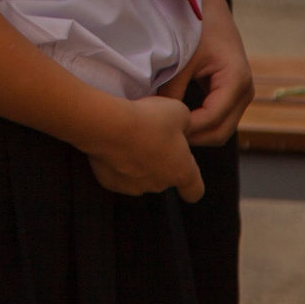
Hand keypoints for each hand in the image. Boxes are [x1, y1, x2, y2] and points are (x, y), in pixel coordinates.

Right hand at [84, 93, 203, 198]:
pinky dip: (116, 162)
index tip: (187, 174)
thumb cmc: (147, 120)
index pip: (195, 191)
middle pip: (164, 177)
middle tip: (152, 137)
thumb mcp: (179, 112)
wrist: (110, 127)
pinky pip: (117, 173)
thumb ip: (185, 124)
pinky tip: (114, 144)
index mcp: (181, 172)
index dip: (193, 184)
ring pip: (140, 176)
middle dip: (160, 161)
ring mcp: (133, 186)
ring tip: (130, 139)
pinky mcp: (110, 182)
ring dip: (138, 162)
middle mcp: (159, 184)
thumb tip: (180, 128)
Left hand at [163, 0, 254, 147]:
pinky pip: (219, 120)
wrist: (210, 10)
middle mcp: (245, 91)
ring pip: (220, 129)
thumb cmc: (196, 28)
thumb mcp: (182, 59)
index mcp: (236, 80)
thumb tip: (157, 121)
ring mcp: (242, 95)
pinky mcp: (234, 95)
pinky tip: (177, 122)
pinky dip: (200, 125)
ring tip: (167, 131)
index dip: (187, 128)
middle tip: (161, 137)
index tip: (160, 129)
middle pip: (220, 132)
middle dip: (192, 137)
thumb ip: (171, 91)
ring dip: (197, 133)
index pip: (211, 119)